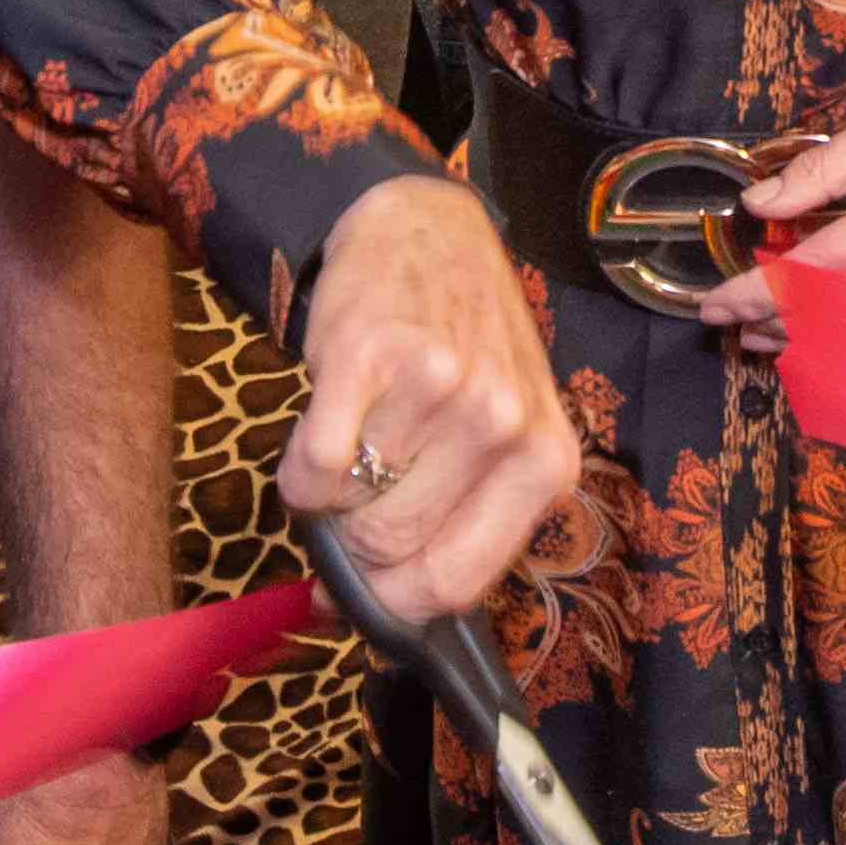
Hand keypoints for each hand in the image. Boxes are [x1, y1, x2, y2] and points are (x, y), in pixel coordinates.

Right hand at [286, 174, 576, 623]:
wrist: (431, 230)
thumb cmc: (468, 347)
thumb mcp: (500, 433)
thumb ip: (453, 523)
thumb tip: (358, 614)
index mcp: (546, 463)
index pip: (455, 582)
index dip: (394, 602)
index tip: (366, 592)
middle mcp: (504, 427)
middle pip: (392, 551)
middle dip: (354, 545)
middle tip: (354, 501)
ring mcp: (441, 389)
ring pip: (348, 511)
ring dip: (329, 498)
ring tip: (351, 447)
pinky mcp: (371, 356)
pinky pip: (313, 465)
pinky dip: (299, 469)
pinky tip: (321, 429)